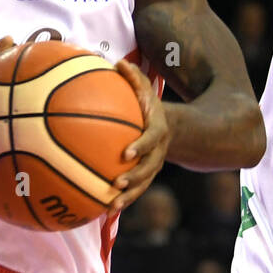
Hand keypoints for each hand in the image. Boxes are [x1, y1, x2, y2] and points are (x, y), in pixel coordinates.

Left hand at [110, 60, 170, 212]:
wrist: (169, 127)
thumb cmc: (148, 105)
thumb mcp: (145, 89)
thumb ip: (134, 78)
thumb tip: (118, 62)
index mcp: (158, 130)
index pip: (152, 139)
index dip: (141, 146)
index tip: (125, 153)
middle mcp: (158, 151)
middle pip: (150, 168)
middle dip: (135, 178)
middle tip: (117, 184)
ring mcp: (153, 166)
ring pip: (143, 185)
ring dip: (129, 196)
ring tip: (111, 206)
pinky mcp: (145, 176)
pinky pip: (135, 191)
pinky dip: (122, 201)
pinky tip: (103, 210)